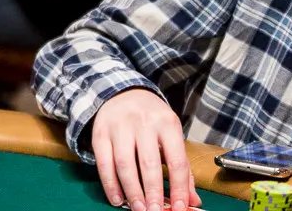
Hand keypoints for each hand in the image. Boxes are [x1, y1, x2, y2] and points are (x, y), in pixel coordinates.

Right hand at [91, 89, 200, 210]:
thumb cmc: (151, 118)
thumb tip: (191, 200)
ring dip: (131, 191)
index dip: (178, 188)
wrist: (121, 92)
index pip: (176, 161)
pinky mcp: (100, 131)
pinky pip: (103, 162)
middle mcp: (143, 122)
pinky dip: (109, 183)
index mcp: (167, 123)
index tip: (178, 208)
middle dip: (152, 192)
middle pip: (149, 164)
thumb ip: (181, 166)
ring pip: (124, 164)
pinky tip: (117, 198)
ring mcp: (119, 126)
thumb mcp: (170, 134)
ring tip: (138, 208)